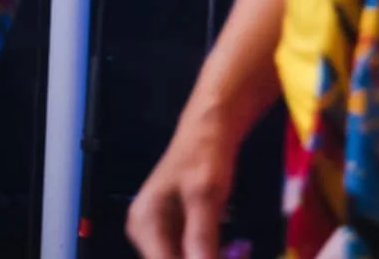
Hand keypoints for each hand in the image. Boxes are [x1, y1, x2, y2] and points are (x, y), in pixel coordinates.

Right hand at [126, 111, 239, 258]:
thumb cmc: (204, 155)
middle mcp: (144, 231)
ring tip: (235, 253)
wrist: (207, 132)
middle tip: (234, 255)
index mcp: (145, 222)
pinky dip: (207, 256)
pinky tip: (228, 252)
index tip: (221, 257)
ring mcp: (156, 232)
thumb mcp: (206, 194)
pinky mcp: (171, 232)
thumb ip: (201, 235)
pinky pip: (187, 255)